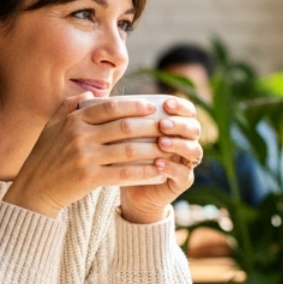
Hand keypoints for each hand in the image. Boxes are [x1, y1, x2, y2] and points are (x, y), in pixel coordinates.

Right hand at [2, 96, 201, 218]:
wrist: (33, 190)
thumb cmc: (44, 156)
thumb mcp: (51, 127)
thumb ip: (69, 108)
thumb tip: (89, 95)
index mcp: (73, 120)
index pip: (109, 107)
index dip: (132, 106)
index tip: (151, 107)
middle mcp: (79, 136)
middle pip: (124, 127)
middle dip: (150, 125)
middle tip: (168, 126)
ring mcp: (84, 157)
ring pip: (128, 150)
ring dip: (152, 149)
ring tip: (169, 148)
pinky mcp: (88, 179)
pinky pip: (123, 173)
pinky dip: (143, 172)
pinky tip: (157, 171)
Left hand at [110, 95, 202, 222]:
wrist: (130, 189)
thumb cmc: (125, 157)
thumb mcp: (122, 136)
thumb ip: (115, 116)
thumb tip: (88, 94)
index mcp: (175, 126)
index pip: (186, 110)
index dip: (180, 106)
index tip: (165, 103)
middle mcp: (185, 141)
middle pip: (194, 128)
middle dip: (179, 124)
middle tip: (161, 124)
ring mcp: (186, 162)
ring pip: (193, 150)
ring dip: (178, 145)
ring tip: (161, 142)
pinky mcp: (182, 181)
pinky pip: (184, 174)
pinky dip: (172, 168)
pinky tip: (159, 164)